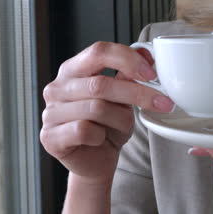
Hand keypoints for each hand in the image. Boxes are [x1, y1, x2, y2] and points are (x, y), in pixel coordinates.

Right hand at [40, 42, 174, 184]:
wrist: (95, 162)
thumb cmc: (107, 126)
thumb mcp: (123, 98)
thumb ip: (129, 74)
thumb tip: (146, 52)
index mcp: (73, 69)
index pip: (99, 51)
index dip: (127, 59)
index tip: (152, 74)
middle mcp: (57, 87)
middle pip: (100, 84)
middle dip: (136, 94)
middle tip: (163, 102)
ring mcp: (50, 112)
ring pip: (96, 108)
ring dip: (120, 120)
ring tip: (125, 126)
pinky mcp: (50, 137)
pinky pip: (83, 130)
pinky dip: (100, 136)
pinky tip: (101, 139)